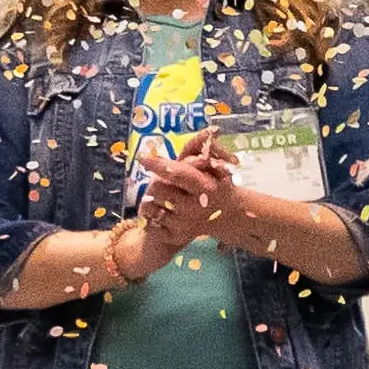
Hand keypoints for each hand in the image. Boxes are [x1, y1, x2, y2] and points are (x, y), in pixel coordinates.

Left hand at [134, 131, 232, 267]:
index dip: (158, 164)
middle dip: (155, 181)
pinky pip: (149, 223)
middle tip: (161, 181)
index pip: (178, 173)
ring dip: (150, 198)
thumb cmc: (215, 183)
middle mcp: (194, 209)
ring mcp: (183, 226)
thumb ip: (205, 147)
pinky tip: (160, 212)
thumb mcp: (213, 164)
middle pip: (157, 188)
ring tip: (162, 197)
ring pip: (150, 206)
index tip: (142, 157)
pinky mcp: (174, 238)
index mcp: (206, 188)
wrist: (225, 217)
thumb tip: (211, 130)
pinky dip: (149, 216)